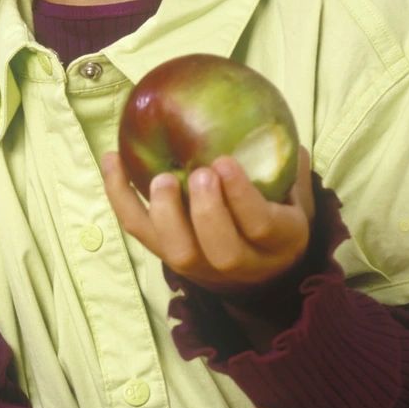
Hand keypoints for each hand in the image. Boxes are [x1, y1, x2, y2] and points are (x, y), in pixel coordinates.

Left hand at [101, 146, 313, 290]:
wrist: (260, 277)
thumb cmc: (276, 224)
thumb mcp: (296, 201)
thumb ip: (291, 172)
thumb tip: (280, 130)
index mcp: (278, 242)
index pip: (260, 226)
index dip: (242, 197)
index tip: (226, 162)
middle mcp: (239, 262)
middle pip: (221, 250)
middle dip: (207, 211)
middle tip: (198, 173)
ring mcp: (199, 265)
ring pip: (178, 252)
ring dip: (165, 213)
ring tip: (161, 178)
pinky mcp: (165, 256)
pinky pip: (139, 231)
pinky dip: (120, 196)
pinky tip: (112, 159)